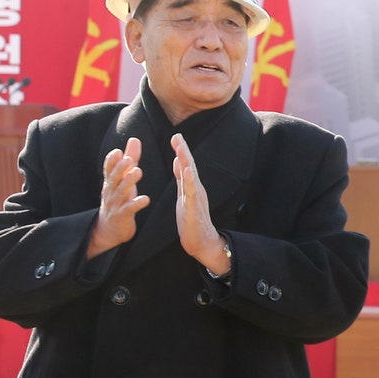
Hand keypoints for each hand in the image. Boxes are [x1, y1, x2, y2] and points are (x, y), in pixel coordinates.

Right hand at [87, 137, 148, 258]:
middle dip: (120, 168)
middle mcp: (111, 191)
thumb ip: (130, 159)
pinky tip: (145, 199)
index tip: (117, 151)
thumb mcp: (123, 178)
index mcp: (111, 182)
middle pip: (114, 178)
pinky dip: (136, 204)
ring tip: (138, 172)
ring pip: (121, 192)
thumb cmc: (120, 198)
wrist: (110, 228)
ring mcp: (115, 204)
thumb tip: (134, 139)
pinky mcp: (122, 216)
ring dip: (129, 182)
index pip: (109, 169)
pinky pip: (129, 209)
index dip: (111, 161)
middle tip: (129, 159)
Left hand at [172, 135, 228, 274]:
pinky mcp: (194, 208)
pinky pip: (192, 193)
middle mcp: (196, 189)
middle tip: (177, 135)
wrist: (202, 242)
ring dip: (187, 162)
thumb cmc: (192, 222)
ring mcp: (196, 198)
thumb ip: (182, 180)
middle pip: (190, 166)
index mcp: (192, 187)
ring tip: (181, 149)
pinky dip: (190, 181)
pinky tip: (187, 171)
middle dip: (183, 151)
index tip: (175, 136)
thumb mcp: (184, 197)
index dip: (181, 150)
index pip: (186, 165)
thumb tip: (179, 161)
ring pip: (191, 177)